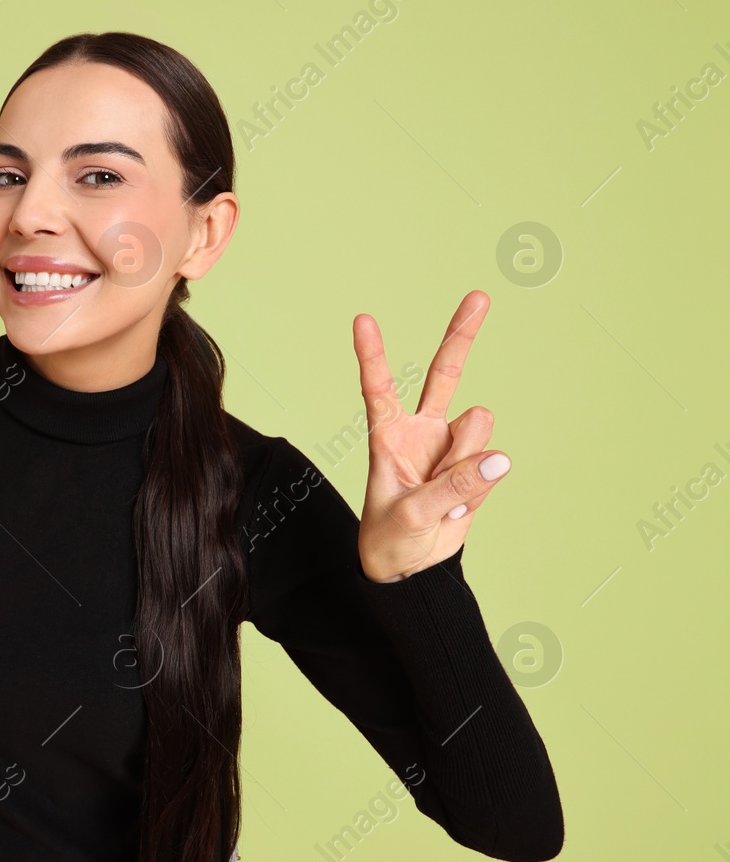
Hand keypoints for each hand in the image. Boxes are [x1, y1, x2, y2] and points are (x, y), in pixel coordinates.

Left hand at [352, 290, 507, 582]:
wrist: (409, 566)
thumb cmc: (391, 538)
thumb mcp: (412, 516)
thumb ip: (452, 487)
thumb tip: (498, 458)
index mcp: (387, 436)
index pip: (378, 389)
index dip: (372, 354)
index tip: (362, 319)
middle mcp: (420, 431)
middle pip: (444, 374)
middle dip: (462, 334)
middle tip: (480, 295)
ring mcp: (451, 445)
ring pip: (478, 429)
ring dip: (467, 465)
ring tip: (443, 498)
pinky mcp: (475, 465)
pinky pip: (492, 464)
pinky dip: (479, 489)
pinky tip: (459, 506)